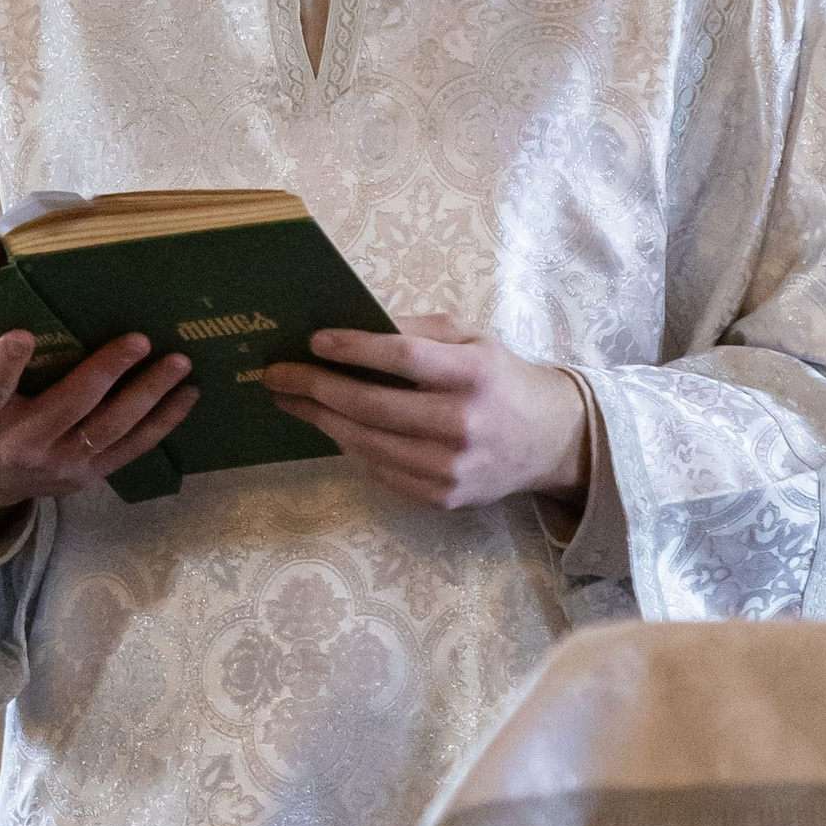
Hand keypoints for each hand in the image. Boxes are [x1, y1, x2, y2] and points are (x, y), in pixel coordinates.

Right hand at [0, 315, 196, 551]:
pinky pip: (129, 451)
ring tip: (178, 363)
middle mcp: (20, 447)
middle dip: (105, 376)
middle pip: (67, 411)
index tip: (20, 335)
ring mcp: (57, 465)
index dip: (4, 367)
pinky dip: (162, 425)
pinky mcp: (85, 475)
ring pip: (107, 432)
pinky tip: (188, 396)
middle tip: (138, 339)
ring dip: (147, 399)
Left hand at [261, 314, 590, 515]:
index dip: (354, 348)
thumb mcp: (471, 339)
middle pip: (373, 406)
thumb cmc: (500, 378)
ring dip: (322, 419)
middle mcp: (463, 424)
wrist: (548, 440)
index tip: (314, 340)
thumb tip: (352, 326)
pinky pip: (379, 471)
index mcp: (474, 373)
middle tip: (277, 374)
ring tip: (291, 400)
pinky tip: (331, 425)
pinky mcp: (441, 498)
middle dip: (317, 387)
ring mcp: (451, 468)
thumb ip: (417, 331)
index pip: (403, 357)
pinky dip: (350, 446)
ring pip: (367, 443)